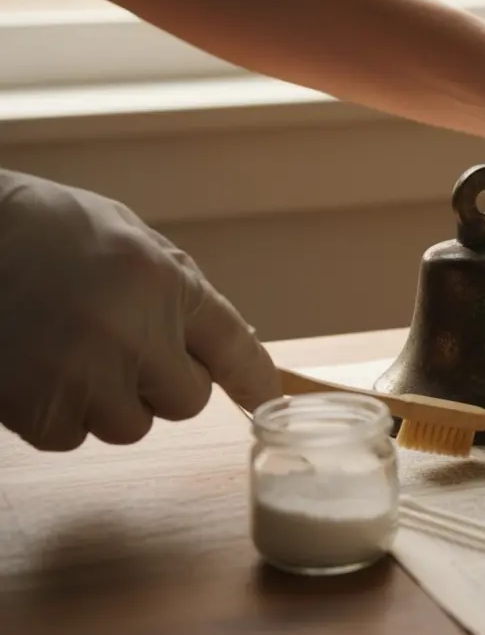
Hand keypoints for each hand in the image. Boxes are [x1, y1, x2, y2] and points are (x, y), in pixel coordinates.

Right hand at [0, 170, 278, 450]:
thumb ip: (180, 293)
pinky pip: (70, 436)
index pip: (232, 344)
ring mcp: (82, 374)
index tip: (269, 400)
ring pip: (128, 425)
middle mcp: (131, 333)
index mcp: (162, 282)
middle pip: (185, 401)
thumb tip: (224, 350)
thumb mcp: (129, 240)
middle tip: (116, 344)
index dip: (254, 377)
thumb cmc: (43, 231)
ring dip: (106, 401)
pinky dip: (56, 412)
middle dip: (160, 383)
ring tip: (66, 349)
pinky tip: (34, 365)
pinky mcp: (34, 407)